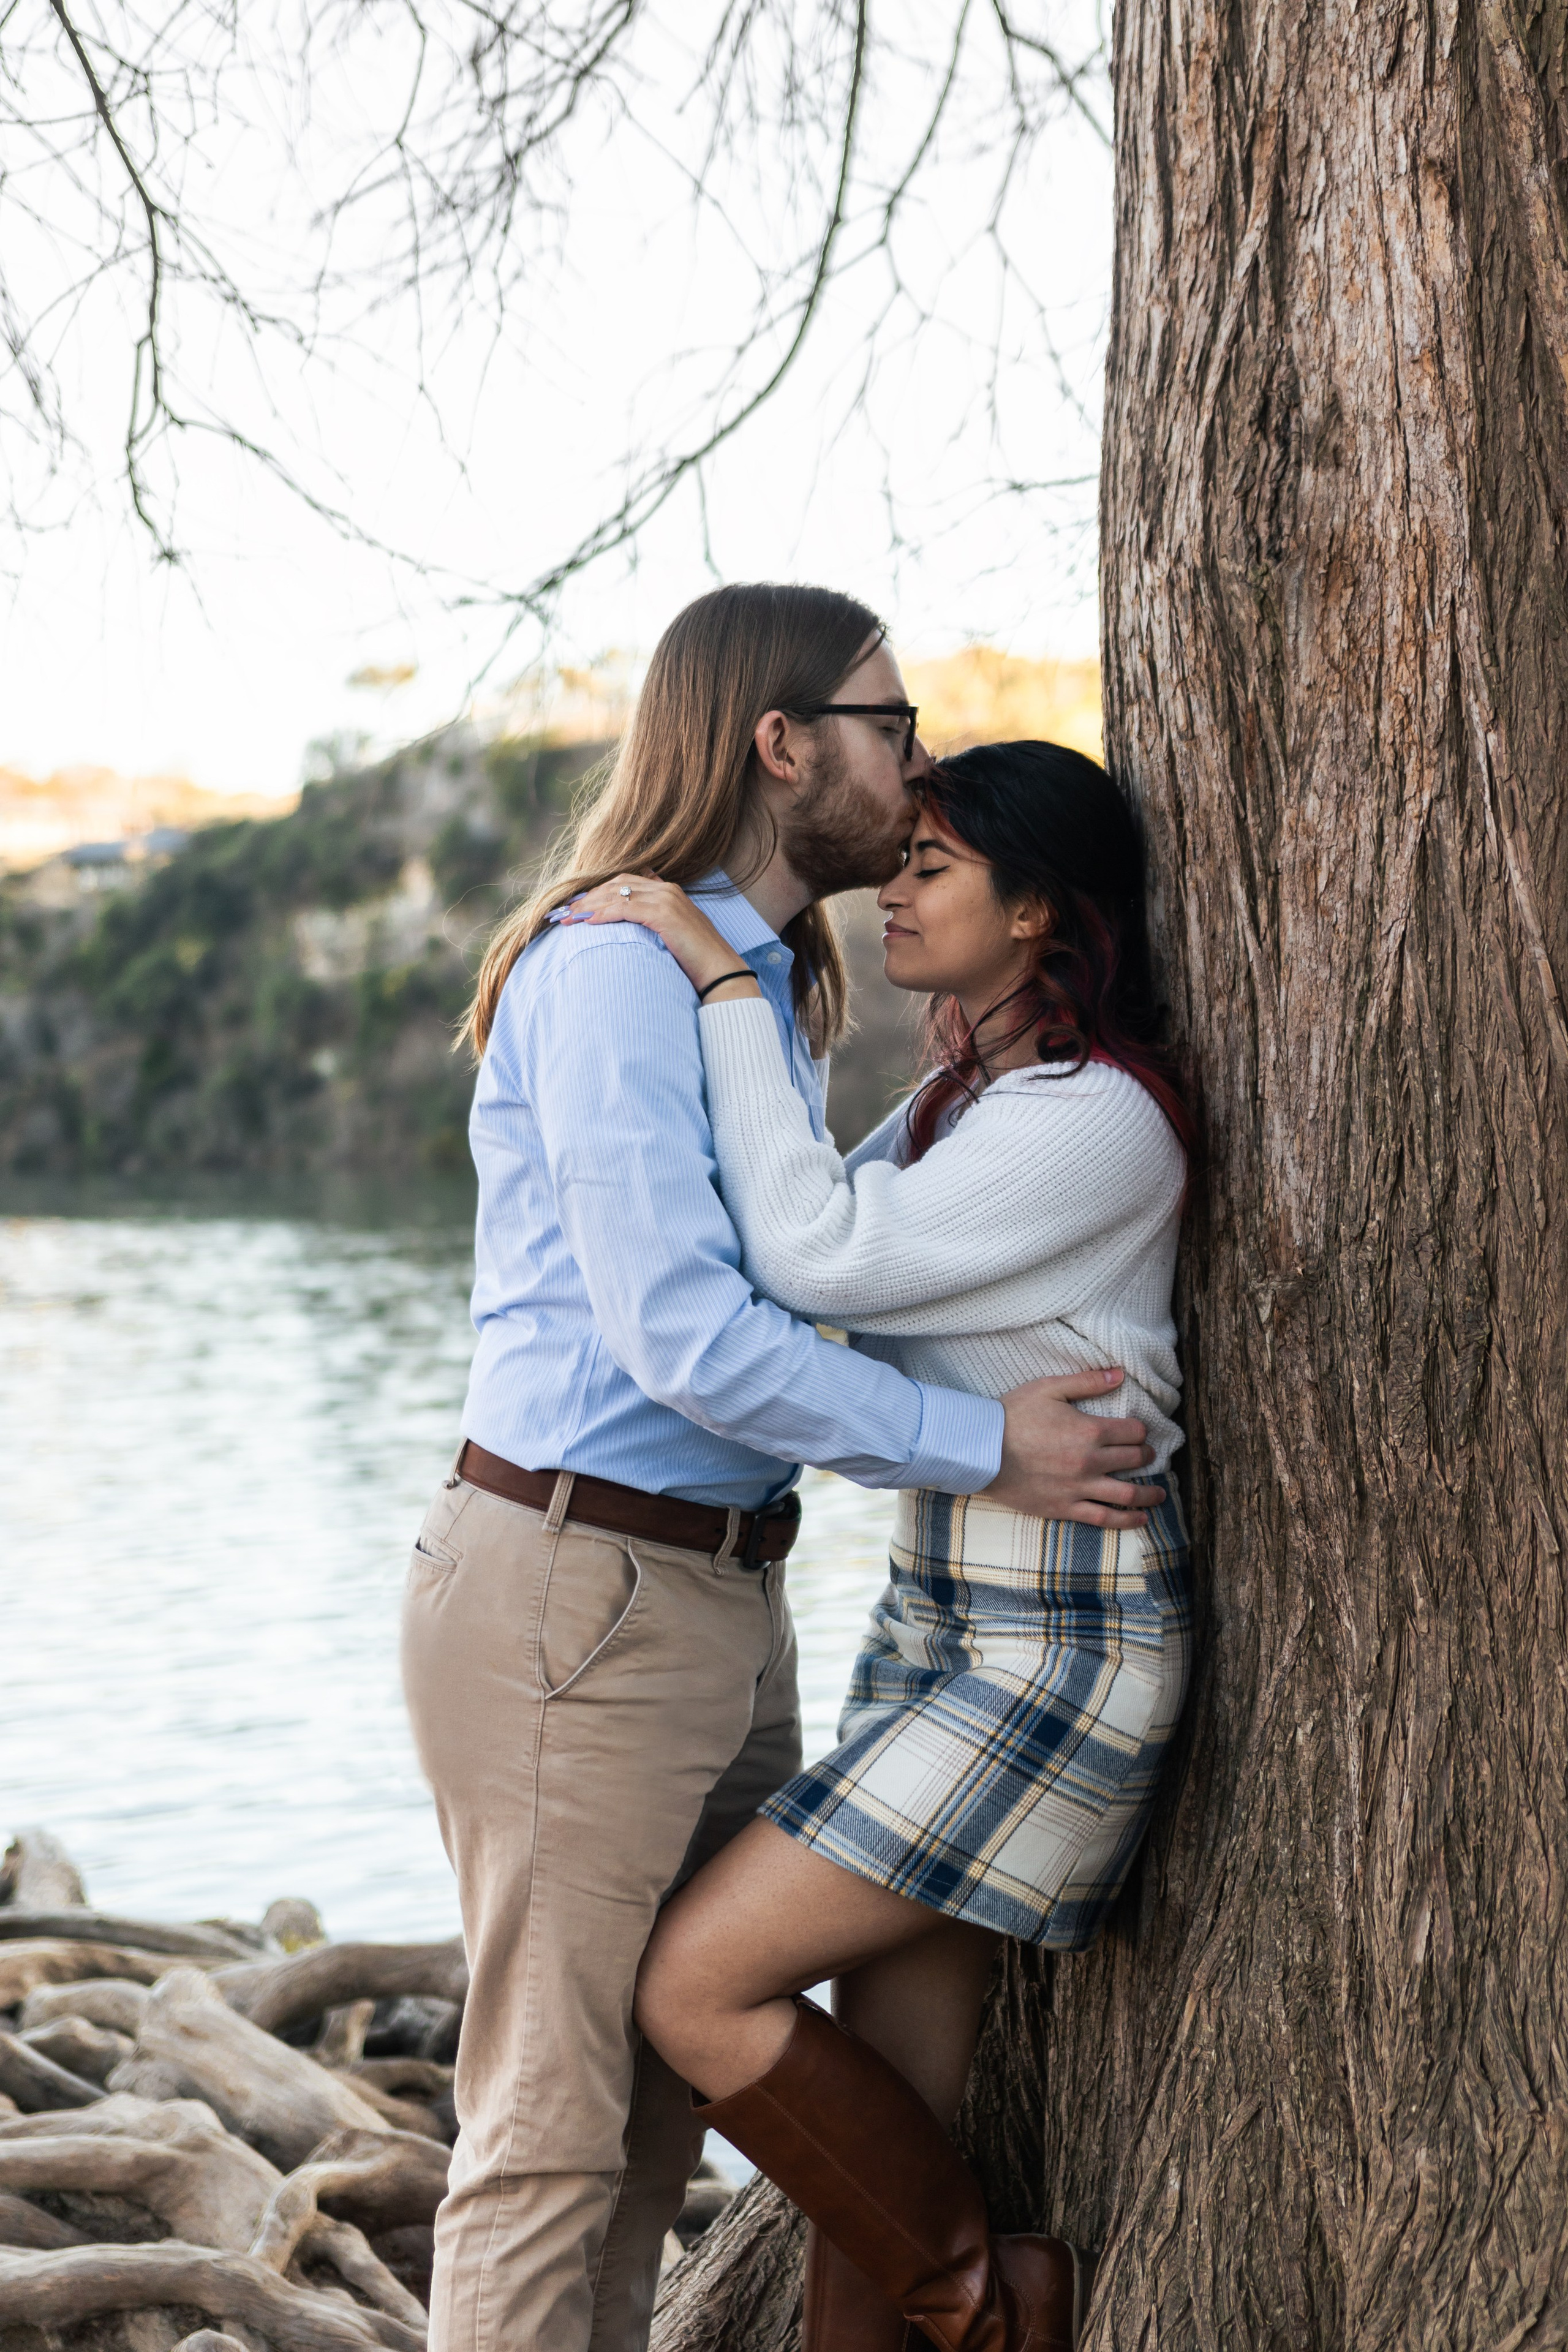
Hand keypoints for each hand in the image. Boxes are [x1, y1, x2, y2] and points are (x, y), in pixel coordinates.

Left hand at [555, 873, 760, 998]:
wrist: (721, 975)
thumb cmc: (695, 962)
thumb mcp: (670, 937)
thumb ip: (651, 925)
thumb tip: (626, 930)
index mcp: (668, 892)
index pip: (624, 883)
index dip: (597, 892)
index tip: (576, 906)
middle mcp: (667, 890)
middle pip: (617, 884)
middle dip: (588, 896)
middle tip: (564, 911)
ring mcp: (667, 900)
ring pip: (618, 893)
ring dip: (589, 904)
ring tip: (568, 917)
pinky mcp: (665, 915)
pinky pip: (626, 907)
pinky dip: (603, 913)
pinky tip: (587, 921)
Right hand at [985, 1368, 1164, 1528]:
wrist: (980, 1451)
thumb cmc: (1012, 1415)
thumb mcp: (1049, 1388)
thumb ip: (1087, 1381)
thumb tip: (1120, 1374)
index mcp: (1090, 1430)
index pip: (1132, 1431)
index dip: (1140, 1429)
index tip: (1139, 1431)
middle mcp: (1090, 1461)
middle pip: (1134, 1460)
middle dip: (1146, 1455)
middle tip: (1149, 1455)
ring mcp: (1079, 1488)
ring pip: (1127, 1494)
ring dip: (1149, 1493)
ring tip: (1159, 1493)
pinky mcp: (1065, 1508)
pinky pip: (1104, 1518)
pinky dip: (1127, 1520)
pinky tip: (1141, 1520)